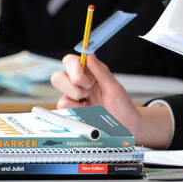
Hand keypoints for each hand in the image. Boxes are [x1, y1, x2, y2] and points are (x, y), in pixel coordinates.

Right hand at [50, 52, 172, 147]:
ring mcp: (74, 98)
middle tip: (88, 92)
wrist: (124, 127)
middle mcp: (79, 84)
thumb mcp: (114, 87)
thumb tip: (89, 54)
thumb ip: (100, 71)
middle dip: (72, 85)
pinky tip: (87, 111)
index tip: (87, 80)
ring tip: (90, 103)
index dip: (74, 68)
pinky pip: (63, 106)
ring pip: (60, 94)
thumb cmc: (122, 106)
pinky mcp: (72, 111)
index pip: (70, 61)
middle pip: (58, 76)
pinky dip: (75, 109)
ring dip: (75, 97)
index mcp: (89, 73)